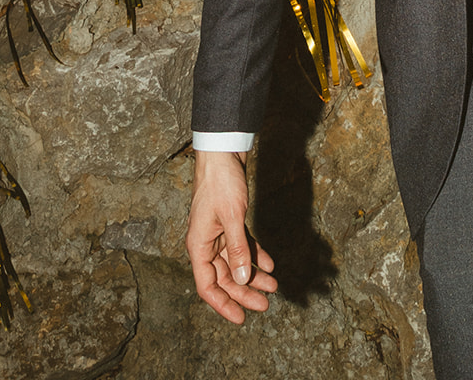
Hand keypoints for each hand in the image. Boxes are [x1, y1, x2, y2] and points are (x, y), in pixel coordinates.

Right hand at [186, 149, 276, 323]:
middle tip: (266, 303)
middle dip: (245, 292)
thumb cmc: (221, 183)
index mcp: (198, 246)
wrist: (223, 154)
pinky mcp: (229, 223)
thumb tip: (243, 279)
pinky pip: (242, 246)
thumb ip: (238, 249)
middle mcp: (205, 244)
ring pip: (235, 264)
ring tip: (273, 285)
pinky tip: (269, 264)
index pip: (208, 287)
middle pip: (225, 278)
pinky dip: (255, 255)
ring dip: (253, 275)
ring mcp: (217, 234)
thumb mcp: (232, 217)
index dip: (224, 304)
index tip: (241, 318)